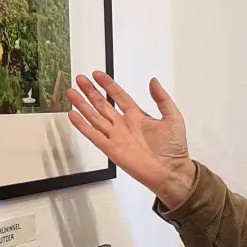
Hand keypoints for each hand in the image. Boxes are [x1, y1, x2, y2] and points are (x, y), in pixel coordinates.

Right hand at [67, 72, 194, 207]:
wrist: (171, 171)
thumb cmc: (174, 148)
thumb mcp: (173, 117)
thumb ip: (162, 99)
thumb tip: (153, 81)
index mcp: (137, 116)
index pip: (118, 96)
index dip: (108, 85)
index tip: (97, 74)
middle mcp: (123, 125)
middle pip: (102, 104)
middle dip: (90, 91)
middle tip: (79, 79)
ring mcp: (116, 137)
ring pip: (95, 117)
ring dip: (83, 105)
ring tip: (72, 93)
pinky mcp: (112, 149)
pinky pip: (94, 135)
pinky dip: (82, 126)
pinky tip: (73, 115)